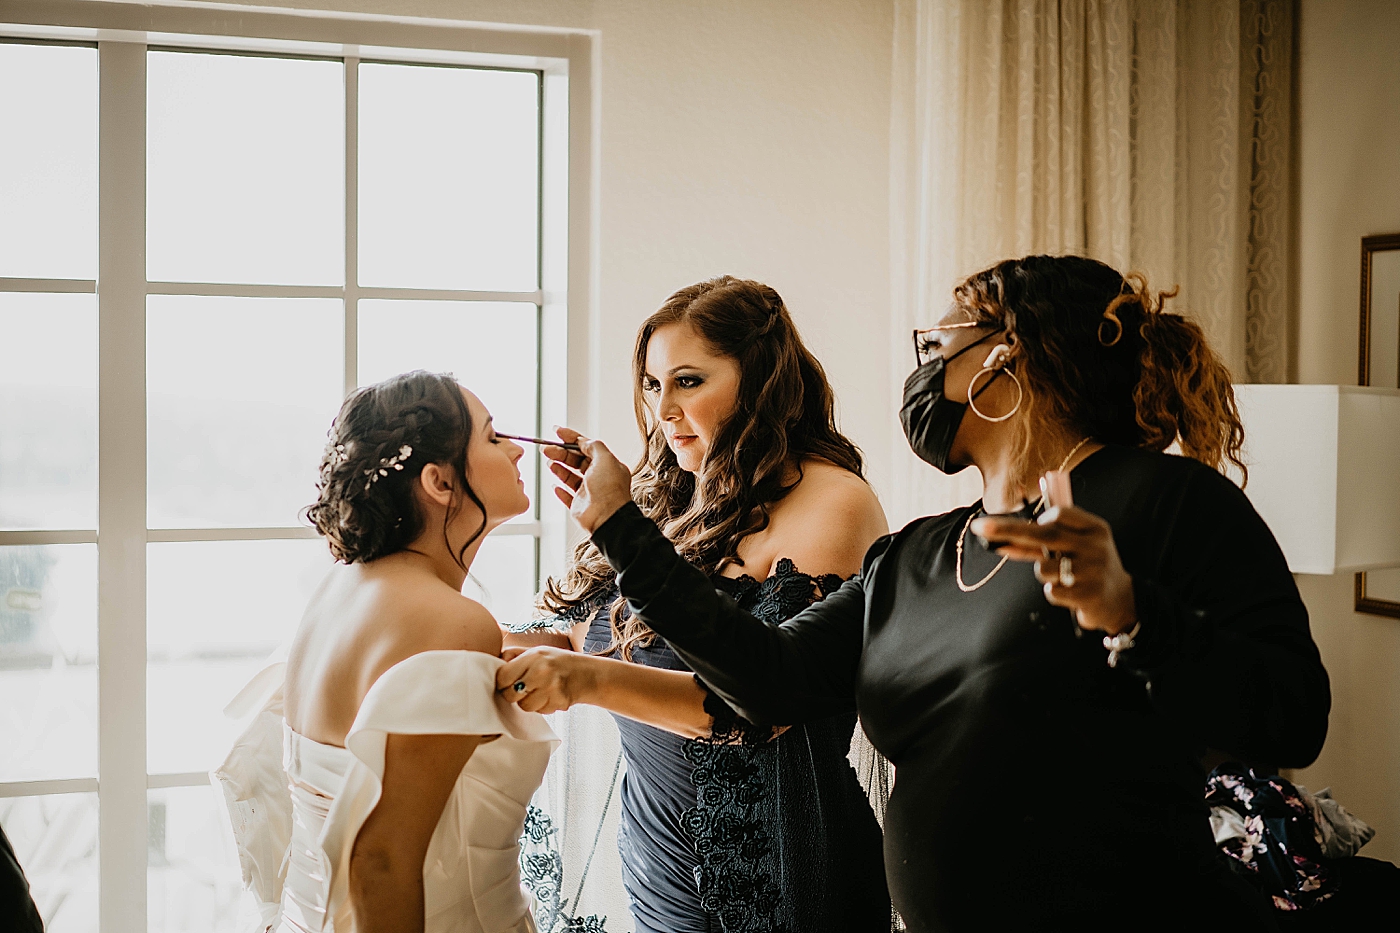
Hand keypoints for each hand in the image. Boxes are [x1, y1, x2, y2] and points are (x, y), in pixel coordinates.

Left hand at [496, 646, 597, 713]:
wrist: (587, 674)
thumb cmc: (557, 662)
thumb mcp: (536, 651)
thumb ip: (513, 656)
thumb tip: (489, 661)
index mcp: (533, 656)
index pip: (502, 676)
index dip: (502, 682)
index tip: (507, 682)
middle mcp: (542, 671)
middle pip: (510, 695)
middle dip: (513, 695)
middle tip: (522, 688)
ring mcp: (551, 688)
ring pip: (524, 707)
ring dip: (529, 703)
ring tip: (539, 692)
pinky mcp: (559, 702)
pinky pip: (539, 711)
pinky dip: (542, 707)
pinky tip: (550, 696)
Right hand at [542, 426, 633, 533]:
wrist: (607, 517)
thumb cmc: (609, 489)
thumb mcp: (605, 459)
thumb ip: (594, 446)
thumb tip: (583, 441)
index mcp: (606, 465)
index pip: (587, 447)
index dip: (572, 438)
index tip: (557, 432)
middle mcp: (598, 478)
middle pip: (576, 460)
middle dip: (561, 452)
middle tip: (546, 448)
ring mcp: (588, 492)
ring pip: (570, 476)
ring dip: (559, 467)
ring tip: (548, 461)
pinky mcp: (579, 506)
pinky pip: (567, 496)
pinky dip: (560, 490)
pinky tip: (554, 485)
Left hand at [969, 506, 1135, 634]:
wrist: (1119, 600)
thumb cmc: (1088, 566)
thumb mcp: (1079, 544)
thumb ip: (1046, 537)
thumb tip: (1002, 536)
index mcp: (1094, 528)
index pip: (1059, 514)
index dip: (1038, 520)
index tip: (1022, 525)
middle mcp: (1095, 546)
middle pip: (1043, 534)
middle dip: (1008, 530)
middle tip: (980, 526)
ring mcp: (1092, 571)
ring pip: (1043, 568)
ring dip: (1044, 573)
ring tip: (1063, 577)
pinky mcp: (1087, 595)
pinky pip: (1051, 591)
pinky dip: (1054, 592)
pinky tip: (1070, 593)